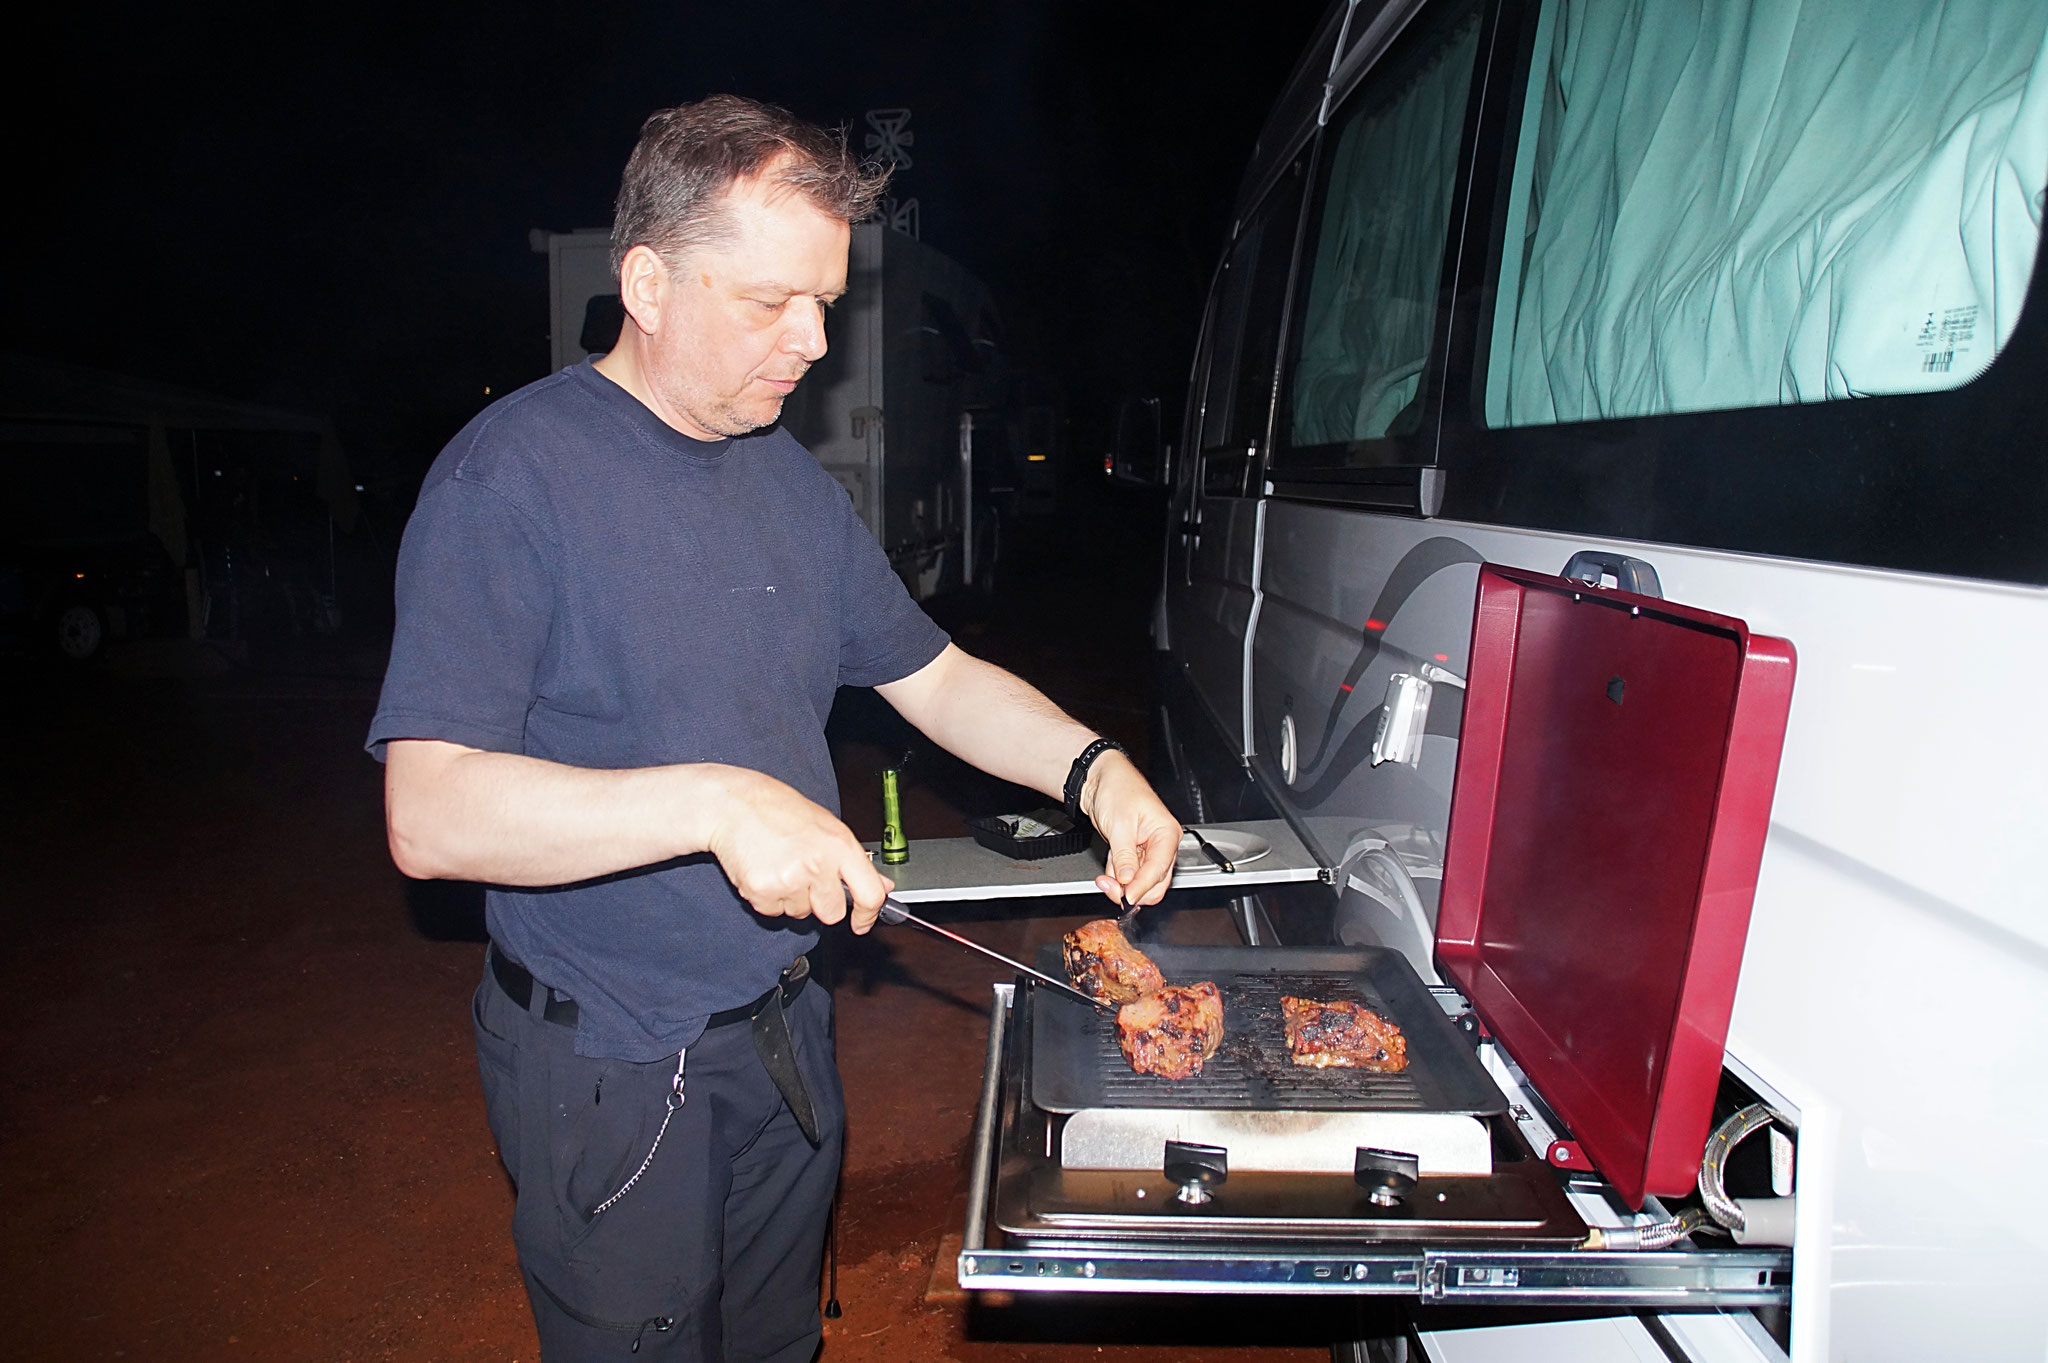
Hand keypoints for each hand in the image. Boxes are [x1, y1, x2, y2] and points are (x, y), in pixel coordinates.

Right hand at [698, 767, 893, 932]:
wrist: (733, 805)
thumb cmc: (780, 811)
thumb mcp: (828, 827)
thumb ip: (856, 860)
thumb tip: (883, 885)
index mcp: (839, 845)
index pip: (869, 894)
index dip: (868, 914)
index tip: (862, 922)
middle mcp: (817, 864)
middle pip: (832, 913)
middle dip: (821, 902)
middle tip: (805, 875)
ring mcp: (789, 879)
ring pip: (801, 913)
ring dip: (793, 897)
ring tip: (781, 865)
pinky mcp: (762, 891)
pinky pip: (774, 912)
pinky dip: (770, 898)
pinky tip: (765, 870)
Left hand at [1080, 750, 1181, 907]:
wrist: (1099, 780)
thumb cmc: (1117, 789)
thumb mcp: (1120, 825)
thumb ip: (1125, 856)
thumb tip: (1129, 881)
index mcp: (1167, 834)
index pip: (1160, 869)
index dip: (1143, 887)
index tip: (1127, 898)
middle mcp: (1161, 845)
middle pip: (1155, 882)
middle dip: (1132, 889)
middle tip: (1110, 888)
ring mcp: (1147, 851)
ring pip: (1140, 882)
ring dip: (1121, 885)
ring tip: (1104, 878)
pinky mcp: (1133, 853)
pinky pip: (1128, 875)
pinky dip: (1116, 877)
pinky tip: (1107, 869)